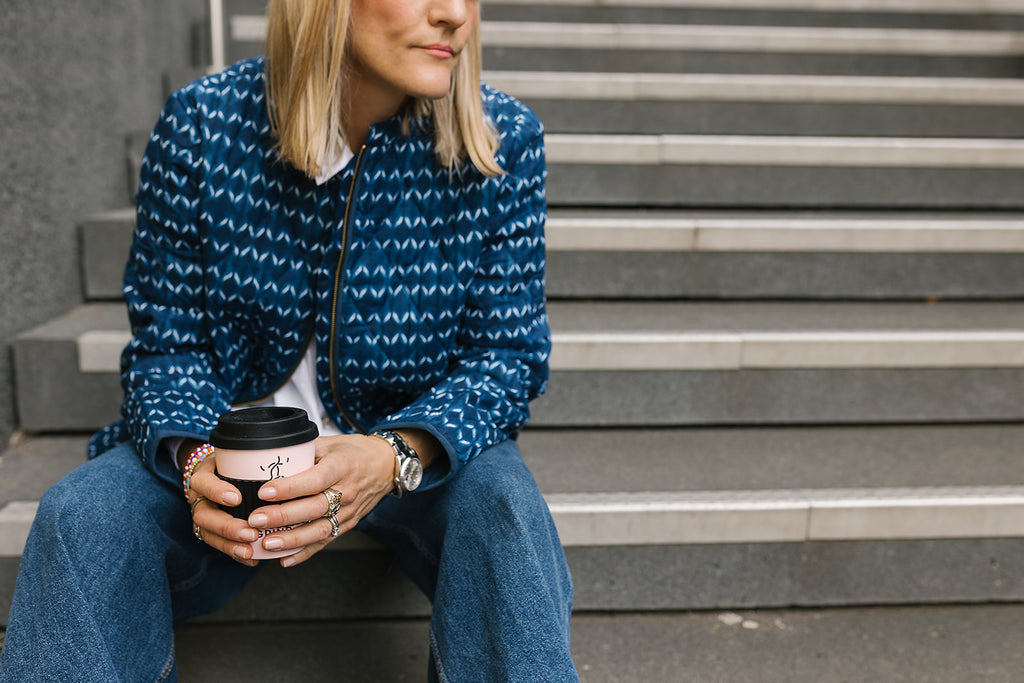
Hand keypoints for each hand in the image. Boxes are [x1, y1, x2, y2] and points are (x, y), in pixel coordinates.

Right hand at [186, 452, 261, 566]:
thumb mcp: (237, 454)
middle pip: (204, 516)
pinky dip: (237, 554)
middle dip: (227, 527)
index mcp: (205, 477)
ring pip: (209, 535)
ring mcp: (205, 517)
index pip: (203, 482)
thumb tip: (290, 452)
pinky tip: (253, 559)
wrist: (218, 474)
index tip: (236, 498)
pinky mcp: (212, 532)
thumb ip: (253, 455)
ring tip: (249, 551)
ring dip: (230, 545)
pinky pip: (221, 546)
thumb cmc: (234, 464)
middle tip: (250, 533)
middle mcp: (200, 498)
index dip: (216, 491)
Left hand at [244, 434, 395, 566]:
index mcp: (340, 467)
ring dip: (292, 540)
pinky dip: (305, 553)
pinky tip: (285, 560)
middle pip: (314, 508)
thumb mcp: (330, 443)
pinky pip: (326, 541)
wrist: (386, 465)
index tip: (264, 491)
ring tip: (267, 543)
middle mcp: (346, 491)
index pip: (313, 480)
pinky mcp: (348, 524)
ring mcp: (348, 511)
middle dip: (282, 516)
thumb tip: (270, 457)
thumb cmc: (355, 451)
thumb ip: (303, 451)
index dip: (288, 488)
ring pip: (319, 530)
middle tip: (256, 520)